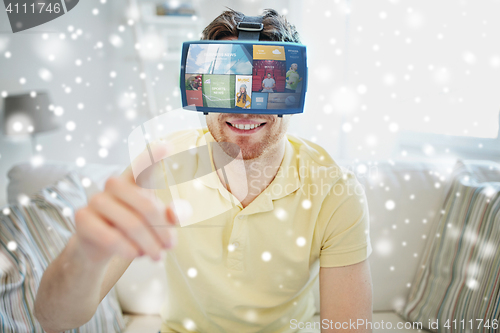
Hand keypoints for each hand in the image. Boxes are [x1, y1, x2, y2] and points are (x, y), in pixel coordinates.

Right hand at [74, 142, 177, 262]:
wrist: (99, 247)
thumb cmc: (132, 229)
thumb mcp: (155, 223)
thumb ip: (168, 217)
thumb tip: (175, 214)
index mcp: (133, 182)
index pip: (143, 167)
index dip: (154, 157)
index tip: (167, 145)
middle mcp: (114, 186)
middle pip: (146, 204)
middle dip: (162, 229)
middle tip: (170, 246)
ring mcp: (96, 200)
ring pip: (131, 224)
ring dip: (148, 244)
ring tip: (156, 256)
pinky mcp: (83, 218)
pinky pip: (110, 237)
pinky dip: (128, 250)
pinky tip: (135, 255)